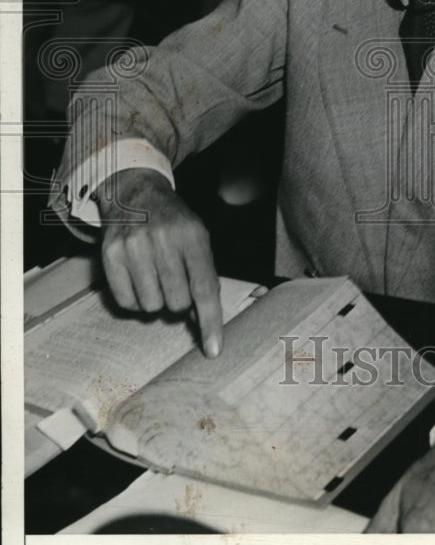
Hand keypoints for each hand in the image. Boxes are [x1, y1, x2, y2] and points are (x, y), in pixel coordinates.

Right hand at [98, 169, 222, 357]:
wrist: (137, 194)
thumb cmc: (174, 224)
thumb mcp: (198, 238)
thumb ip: (204, 275)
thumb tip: (205, 319)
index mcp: (192, 236)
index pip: (204, 289)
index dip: (210, 322)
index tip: (213, 350)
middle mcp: (163, 240)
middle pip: (177, 302)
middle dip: (179, 301)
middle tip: (174, 281)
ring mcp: (134, 247)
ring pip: (151, 307)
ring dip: (156, 300)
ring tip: (155, 276)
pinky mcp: (110, 255)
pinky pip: (126, 303)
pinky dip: (135, 299)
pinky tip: (138, 278)